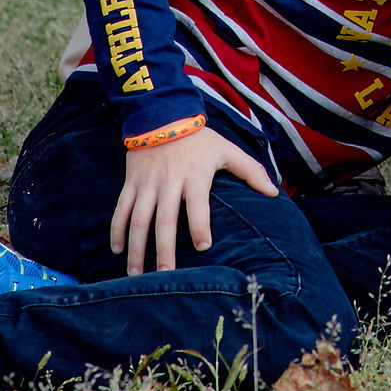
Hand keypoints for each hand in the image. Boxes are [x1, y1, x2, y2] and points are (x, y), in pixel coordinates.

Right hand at [109, 125, 278, 273]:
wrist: (163, 114)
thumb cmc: (200, 139)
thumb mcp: (227, 150)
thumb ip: (251, 171)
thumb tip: (274, 193)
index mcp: (195, 176)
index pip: (198, 203)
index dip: (201, 224)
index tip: (204, 247)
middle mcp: (169, 182)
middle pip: (165, 219)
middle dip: (164, 249)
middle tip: (166, 275)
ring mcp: (147, 184)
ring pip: (139, 219)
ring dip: (137, 248)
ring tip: (135, 275)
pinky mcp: (131, 183)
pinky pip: (121, 209)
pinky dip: (117, 230)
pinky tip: (117, 250)